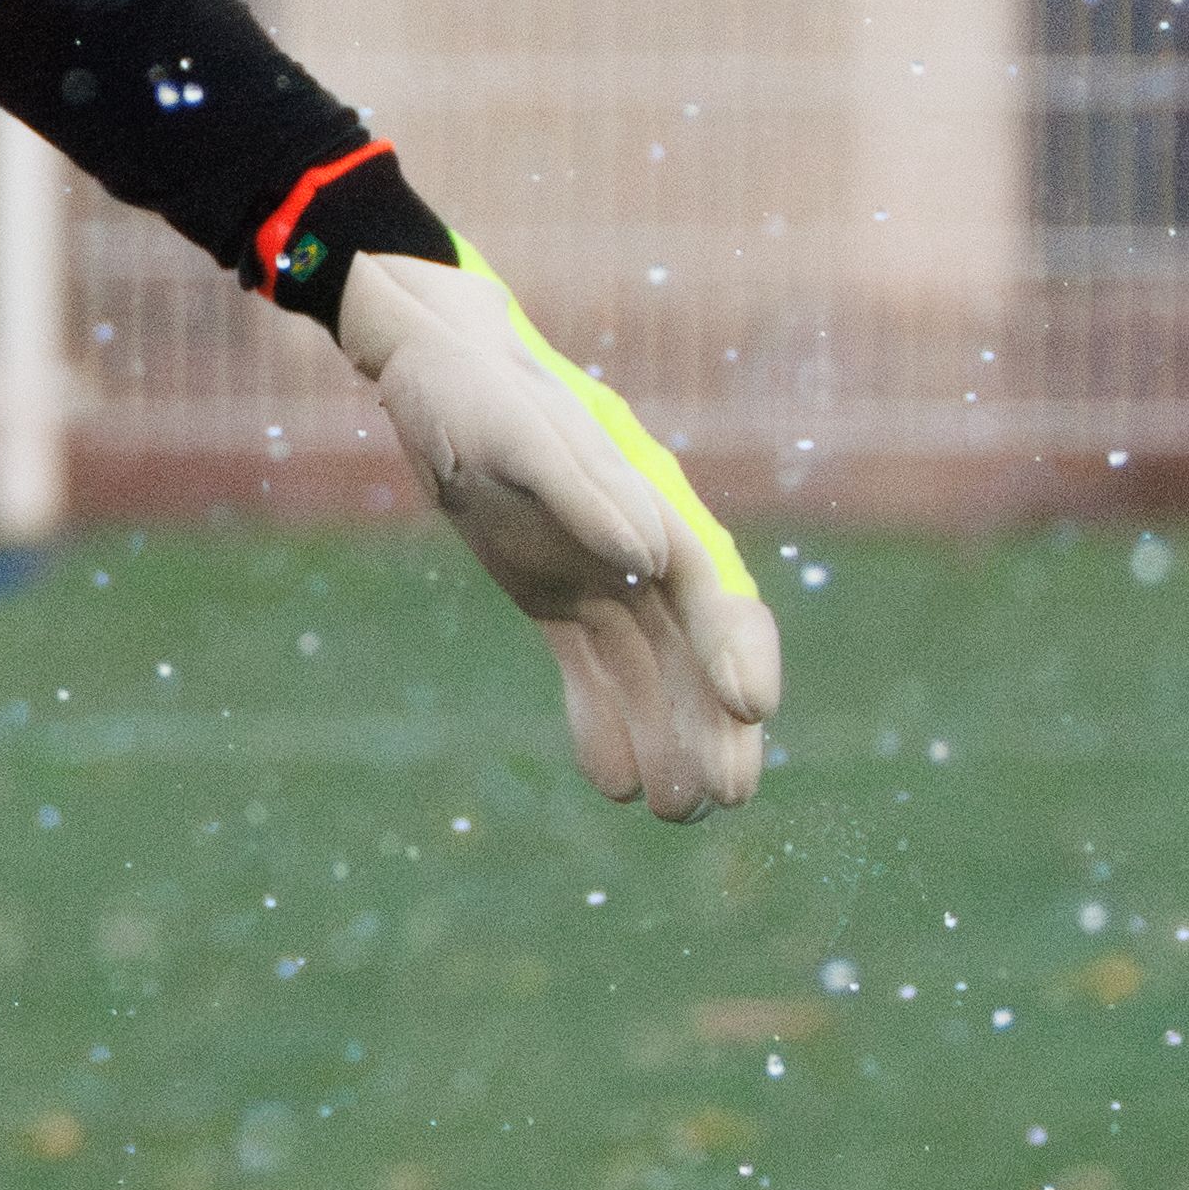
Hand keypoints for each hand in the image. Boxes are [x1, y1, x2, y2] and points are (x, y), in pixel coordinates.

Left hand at [336, 251, 780, 820]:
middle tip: (726, 797)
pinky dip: (602, 722)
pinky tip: (612, 781)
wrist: (436, 377)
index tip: (752, 712)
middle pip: (694, 650)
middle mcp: (639, 553)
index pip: (713, 592)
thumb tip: (649, 551)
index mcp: (651, 508)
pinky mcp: (556, 599)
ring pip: (648, 672)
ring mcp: (600, 578)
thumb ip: (585, 493)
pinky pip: (590, 670)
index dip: (736, 651)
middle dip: (716, 724)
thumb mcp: (520, 436)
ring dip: (667, 738)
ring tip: (676, 812)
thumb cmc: (481, 396)